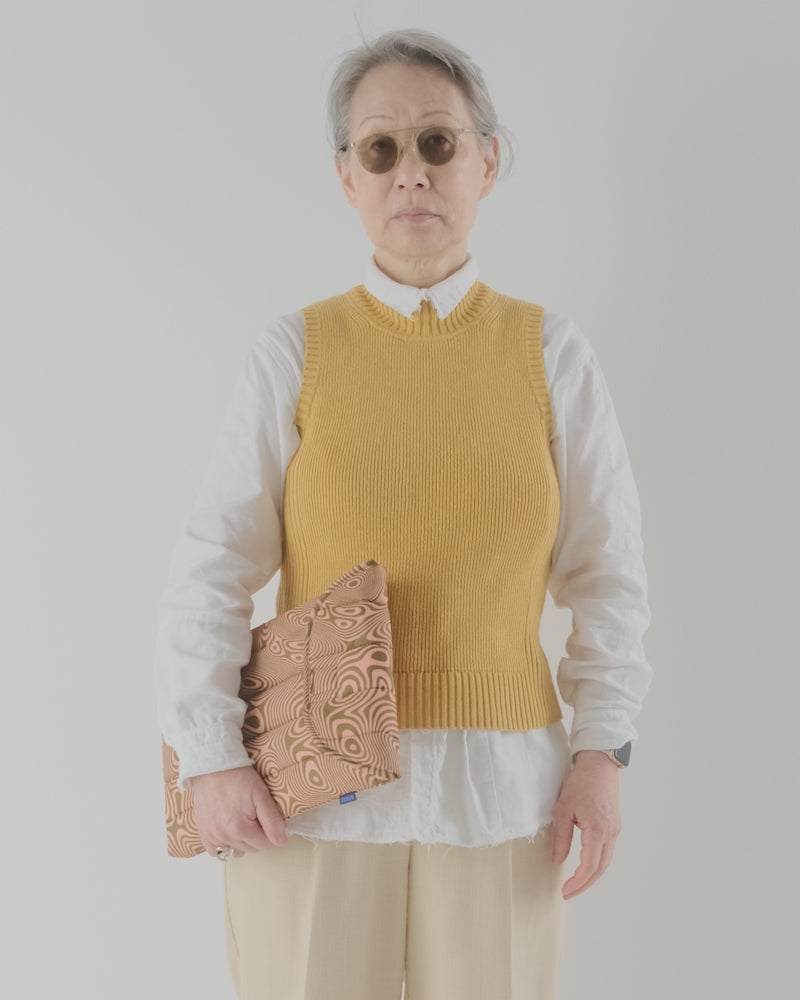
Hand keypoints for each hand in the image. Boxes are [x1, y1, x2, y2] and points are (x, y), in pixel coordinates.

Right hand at [190, 765, 288, 857]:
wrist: (213, 766)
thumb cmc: (237, 777)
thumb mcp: (261, 794)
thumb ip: (273, 820)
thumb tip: (281, 840)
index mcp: (240, 829)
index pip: (265, 845)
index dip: (271, 832)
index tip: (268, 818)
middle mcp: (224, 837)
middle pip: (250, 848)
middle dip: (257, 836)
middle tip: (255, 815)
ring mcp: (211, 836)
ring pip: (235, 850)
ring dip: (242, 841)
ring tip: (242, 822)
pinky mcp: (203, 831)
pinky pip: (215, 850)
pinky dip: (224, 844)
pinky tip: (228, 830)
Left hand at [551, 750, 620, 899]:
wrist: (599, 764)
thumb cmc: (580, 783)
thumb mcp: (563, 810)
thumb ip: (561, 838)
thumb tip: (557, 861)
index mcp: (597, 831)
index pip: (589, 867)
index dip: (577, 883)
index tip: (565, 891)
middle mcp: (610, 834)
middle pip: (600, 869)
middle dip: (585, 884)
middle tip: (569, 892)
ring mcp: (614, 829)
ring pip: (605, 861)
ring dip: (592, 874)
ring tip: (576, 882)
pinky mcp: (614, 824)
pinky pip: (607, 850)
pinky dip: (597, 862)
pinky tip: (585, 863)